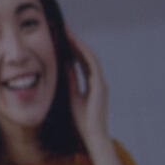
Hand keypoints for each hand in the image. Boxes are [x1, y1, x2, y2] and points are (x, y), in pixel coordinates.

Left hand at [66, 29, 111, 148]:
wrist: (93, 135)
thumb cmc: (83, 121)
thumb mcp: (72, 96)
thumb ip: (72, 81)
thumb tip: (65, 67)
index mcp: (93, 84)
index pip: (83, 61)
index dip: (74, 49)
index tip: (63, 38)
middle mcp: (99, 81)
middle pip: (87, 56)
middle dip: (76, 42)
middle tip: (65, 29)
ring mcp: (101, 82)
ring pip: (91, 58)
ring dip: (79, 45)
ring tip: (68, 33)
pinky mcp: (100, 86)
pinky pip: (92, 66)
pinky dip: (84, 54)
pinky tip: (75, 46)